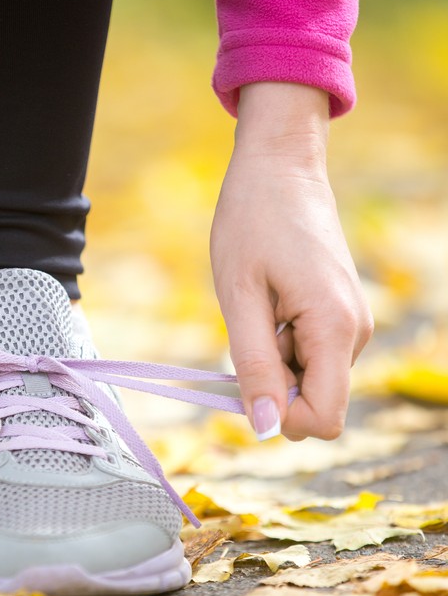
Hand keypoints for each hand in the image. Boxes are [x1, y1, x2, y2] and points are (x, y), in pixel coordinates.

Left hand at [210, 83, 372, 440]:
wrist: (279, 168)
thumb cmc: (252, 223)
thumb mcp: (240, 297)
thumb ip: (254, 365)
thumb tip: (265, 427)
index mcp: (334, 329)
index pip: (324, 418)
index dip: (282, 417)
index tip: (243, 381)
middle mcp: (354, 331)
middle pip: (315, 400)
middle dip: (272, 384)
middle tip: (245, 330)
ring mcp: (350, 321)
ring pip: (309, 377)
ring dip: (273, 359)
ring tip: (257, 305)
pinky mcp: (339, 312)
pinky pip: (309, 353)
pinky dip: (281, 341)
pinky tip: (268, 301)